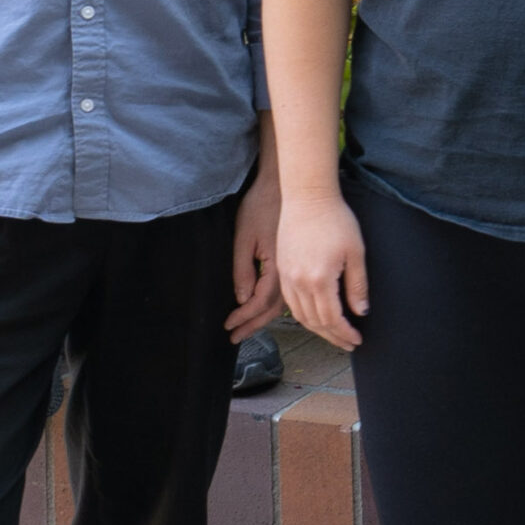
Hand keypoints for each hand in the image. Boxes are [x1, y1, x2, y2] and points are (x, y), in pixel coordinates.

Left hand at [226, 159, 284, 339]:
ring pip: (282, 302)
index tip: (229, 327)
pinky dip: (275, 304)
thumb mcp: (244, 237)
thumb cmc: (261, 206)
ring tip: (247, 328)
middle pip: (273, 308)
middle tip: (235, 337)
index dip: (244, 317)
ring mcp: (295, 267)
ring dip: (264, 318)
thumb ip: (243, 270)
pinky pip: (287, 291)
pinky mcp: (295, 262)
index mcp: (277, 265)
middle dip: (253, 324)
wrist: (286, 186)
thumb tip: (242, 298)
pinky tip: (266, 309)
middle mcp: (290, 271)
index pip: (259, 301)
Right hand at [276, 192, 368, 351]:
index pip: (332, 318)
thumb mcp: (356, 252)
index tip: (357, 340)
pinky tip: (315, 316)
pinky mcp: (281, 269)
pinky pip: (290, 302)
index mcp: (319, 279)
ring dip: (317, 329)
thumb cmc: (336, 220)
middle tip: (348, 344)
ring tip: (334, 335)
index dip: (345, 333)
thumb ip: (357, 285)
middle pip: (315, 321)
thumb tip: (361, 312)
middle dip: (333, 336)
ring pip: (300, 315)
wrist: (306, 197)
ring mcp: (287, 277)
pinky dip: (303, 315)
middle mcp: (299, 282)